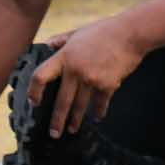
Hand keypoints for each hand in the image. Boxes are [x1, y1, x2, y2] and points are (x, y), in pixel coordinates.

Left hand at [25, 18, 146, 138]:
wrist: (131, 34)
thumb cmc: (105, 31)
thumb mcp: (78, 32)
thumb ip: (61, 40)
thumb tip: (48, 44)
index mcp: (65, 56)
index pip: (41, 76)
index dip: (34, 91)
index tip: (34, 102)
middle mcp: (75, 70)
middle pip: (61, 101)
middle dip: (57, 120)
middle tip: (54, 133)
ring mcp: (92, 79)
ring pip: (80, 106)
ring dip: (76, 120)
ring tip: (72, 129)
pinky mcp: (108, 85)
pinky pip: (100, 103)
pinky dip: (98, 112)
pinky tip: (97, 117)